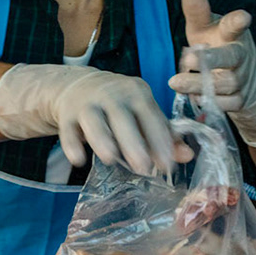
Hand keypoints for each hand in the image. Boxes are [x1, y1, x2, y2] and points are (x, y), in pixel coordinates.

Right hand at [0, 63, 189, 175]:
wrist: (77, 86)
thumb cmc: (119, 105)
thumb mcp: (142, 112)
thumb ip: (163, 135)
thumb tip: (188, 156)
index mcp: (136, 93)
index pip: (150, 116)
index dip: (160, 140)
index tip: (168, 164)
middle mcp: (112, 95)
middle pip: (122, 118)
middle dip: (133, 144)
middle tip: (143, 168)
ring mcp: (87, 104)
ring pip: (94, 122)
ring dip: (102, 140)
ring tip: (112, 160)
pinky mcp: (67, 115)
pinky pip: (68, 131)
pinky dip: (72, 145)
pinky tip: (79, 160)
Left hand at [170, 0, 255, 146]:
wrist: (247, 80)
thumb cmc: (218, 46)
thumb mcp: (205, 29)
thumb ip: (197, 10)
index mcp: (232, 34)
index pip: (236, 25)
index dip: (238, 21)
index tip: (242, 17)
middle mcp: (240, 56)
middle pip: (230, 58)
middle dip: (211, 59)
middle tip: (188, 60)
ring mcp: (241, 79)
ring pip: (223, 84)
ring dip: (199, 84)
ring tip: (176, 82)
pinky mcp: (240, 100)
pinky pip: (224, 104)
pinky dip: (208, 102)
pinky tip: (194, 98)